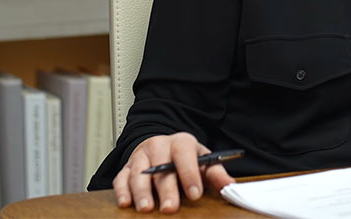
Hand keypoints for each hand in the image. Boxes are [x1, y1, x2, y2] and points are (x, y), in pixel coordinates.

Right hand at [113, 133, 233, 212]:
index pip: (184, 155)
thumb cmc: (185, 158)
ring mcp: (140, 157)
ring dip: (141, 192)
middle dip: (166, 189)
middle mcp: (158, 146)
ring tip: (147, 208)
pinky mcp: (126, 167)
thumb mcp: (202, 161)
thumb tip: (229, 185)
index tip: (195, 194)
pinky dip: (122, 191)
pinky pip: (121, 178)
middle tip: (170, 208)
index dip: (190, 175)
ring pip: (138, 173)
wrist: (163, 147)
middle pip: (160, 167)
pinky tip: (126, 202)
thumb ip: (215, 173)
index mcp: (180, 142)